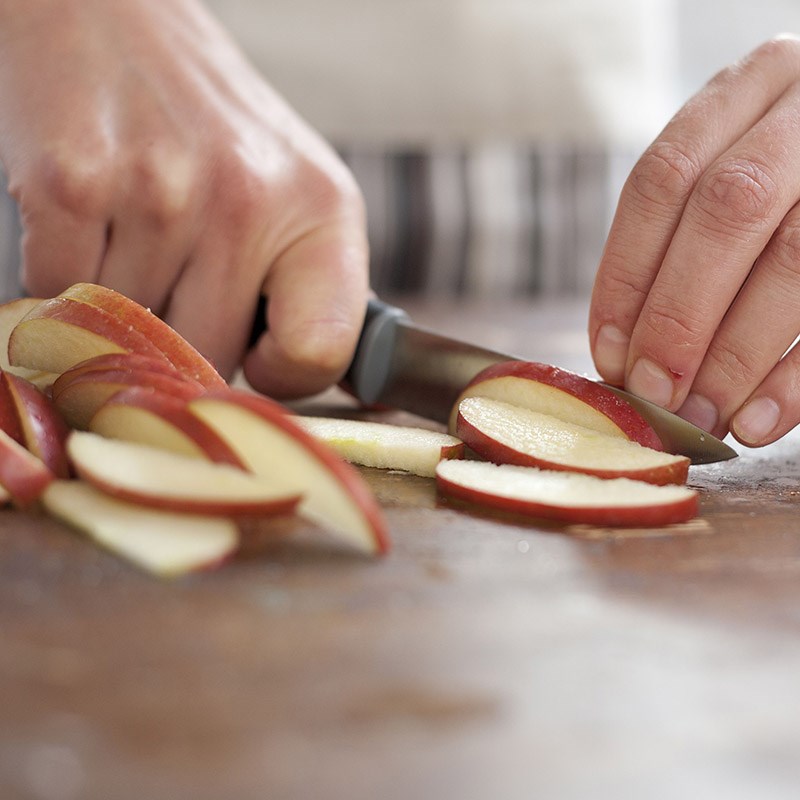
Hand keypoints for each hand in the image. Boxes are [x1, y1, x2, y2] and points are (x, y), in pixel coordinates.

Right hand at [0, 0, 367, 397]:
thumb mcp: (296, 196)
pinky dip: (62, 274)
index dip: (279, 372)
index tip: (256, 349)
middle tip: (175, 261)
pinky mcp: (69, 182)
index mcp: (322, 209)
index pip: (320, 355)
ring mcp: (159, 188)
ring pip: (129, 334)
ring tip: (132, 222)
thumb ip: (305, 293)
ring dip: (121, 299)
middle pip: (207, 356)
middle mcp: (248, 198)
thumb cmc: (212, 126)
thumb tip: (281, 389)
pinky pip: (60, 297)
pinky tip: (87, 215)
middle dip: (184, 329)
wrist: (108, 13)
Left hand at [589, 36, 799, 446]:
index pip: (665, 178)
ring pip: (795, 256)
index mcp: (751, 87)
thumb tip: (626, 358)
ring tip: (703, 418)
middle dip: (679, 317)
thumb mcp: (732, 176)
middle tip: (654, 395)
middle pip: (729, 209)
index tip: (609, 353)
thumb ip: (685, 243)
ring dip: (736, 356)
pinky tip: (761, 421)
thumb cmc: (783, 188)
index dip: (627, 274)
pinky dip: (797, 376)